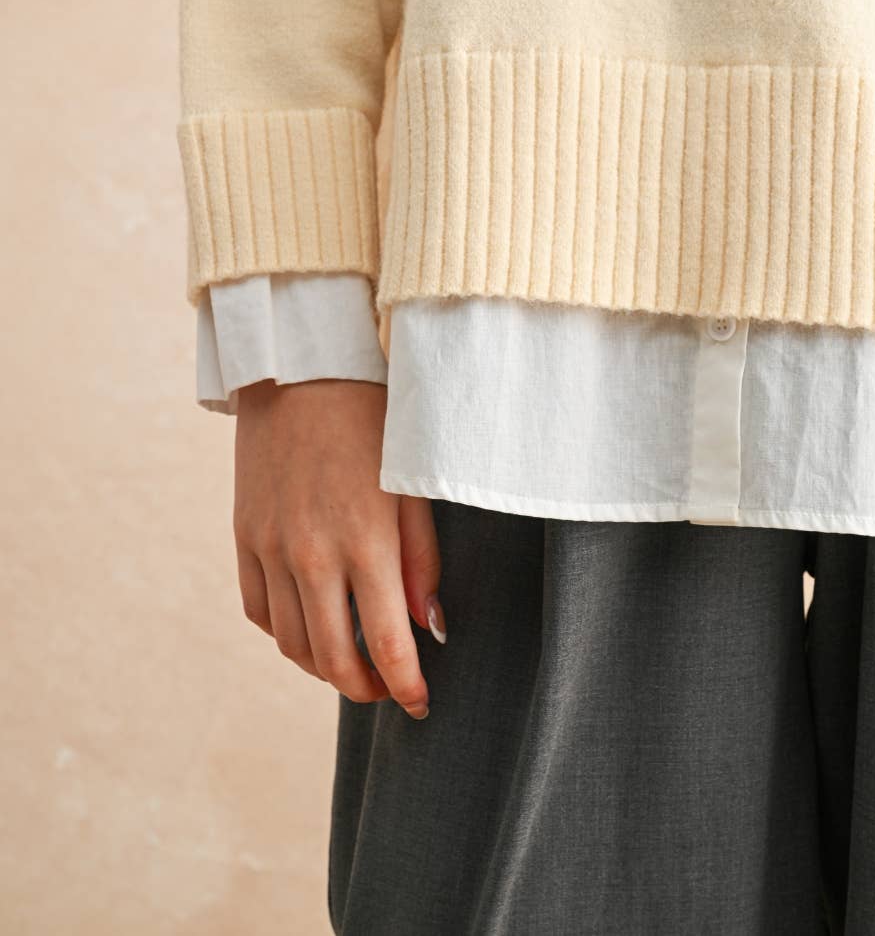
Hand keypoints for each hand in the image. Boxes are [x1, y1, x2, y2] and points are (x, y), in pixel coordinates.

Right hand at [232, 377, 445, 718]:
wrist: (302, 369)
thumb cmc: (373, 420)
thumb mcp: (413, 484)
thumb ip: (422, 559)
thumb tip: (431, 626)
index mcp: (365, 542)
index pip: (388, 647)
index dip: (408, 688)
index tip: (422, 703)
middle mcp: (312, 555)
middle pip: (334, 662)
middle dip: (367, 689)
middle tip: (390, 689)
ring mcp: (271, 548)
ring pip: (293, 645)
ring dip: (325, 668)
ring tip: (354, 662)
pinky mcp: (244, 536)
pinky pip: (260, 611)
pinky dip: (286, 633)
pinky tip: (312, 624)